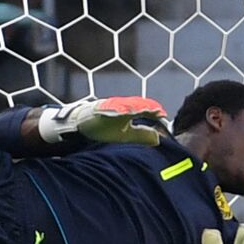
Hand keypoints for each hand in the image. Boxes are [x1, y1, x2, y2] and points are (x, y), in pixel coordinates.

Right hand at [38, 96, 167, 145]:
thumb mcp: (125, 134)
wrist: (80, 124)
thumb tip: (158, 139)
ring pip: (124, 104)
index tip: (163, 115)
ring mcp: (110, 106)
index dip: (153, 111)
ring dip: (135, 105)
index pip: (144, 109)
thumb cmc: (103, 128)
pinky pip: (109, 107)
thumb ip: (141, 134)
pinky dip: (117, 108)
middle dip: (147, 106)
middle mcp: (120, 106)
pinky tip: (124, 111)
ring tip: (144, 108)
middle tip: (158, 111)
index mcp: (128, 111)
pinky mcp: (98, 108)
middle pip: (136, 104)